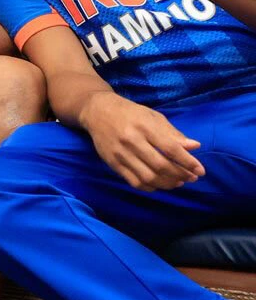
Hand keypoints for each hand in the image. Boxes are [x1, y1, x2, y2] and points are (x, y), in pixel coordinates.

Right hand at [81, 93, 204, 190]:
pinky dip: (150, 187)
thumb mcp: (153, 117)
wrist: (98, 112)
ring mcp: (121, 154)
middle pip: (160, 165)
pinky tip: (159, 184)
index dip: (188, 162)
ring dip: (166, 183)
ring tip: (178, 182)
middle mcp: (132, 141)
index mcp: (145, 126)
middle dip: (180, 174)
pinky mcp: (113, 163)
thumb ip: (173, 133)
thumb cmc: (131, 113)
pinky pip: (134, 182)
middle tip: (191, 178)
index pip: (170, 148)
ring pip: (148, 177)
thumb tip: (194, 147)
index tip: (200, 171)